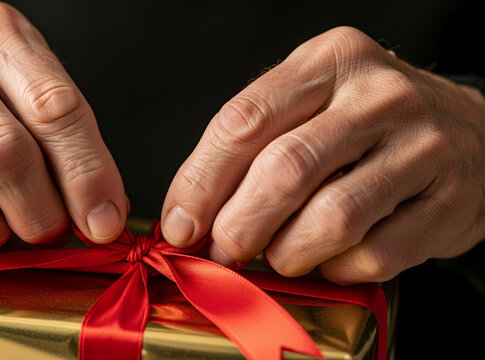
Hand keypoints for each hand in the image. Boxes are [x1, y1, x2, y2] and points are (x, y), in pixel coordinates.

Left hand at [161, 26, 484, 283]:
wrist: (471, 132)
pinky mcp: (450, 200)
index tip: (181, 222)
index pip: (244, 121)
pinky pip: (374, 254)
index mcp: (330, 61)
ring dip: (287, 253)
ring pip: (331, 218)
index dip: (201, 182)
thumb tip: (191, 213)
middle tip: (224, 250)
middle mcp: (378, 96)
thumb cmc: (370, 122)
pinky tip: (329, 258)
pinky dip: (337, 269)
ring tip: (278, 256)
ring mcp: (422, 146)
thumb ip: (253, 145)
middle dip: (238, 225)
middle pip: (284, 170)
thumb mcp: (310, 103)